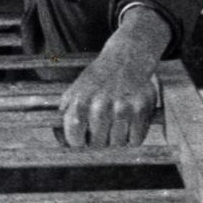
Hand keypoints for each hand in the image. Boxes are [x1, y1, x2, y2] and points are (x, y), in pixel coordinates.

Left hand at [58, 7, 166, 146]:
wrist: (127, 58)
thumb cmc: (98, 79)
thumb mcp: (75, 91)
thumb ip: (65, 116)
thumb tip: (62, 142)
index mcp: (80, 103)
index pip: (75, 141)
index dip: (79, 142)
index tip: (83, 137)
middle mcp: (100, 107)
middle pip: (97, 144)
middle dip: (99, 138)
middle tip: (103, 124)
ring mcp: (122, 109)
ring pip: (117, 144)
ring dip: (117, 138)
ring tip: (117, 121)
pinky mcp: (141, 110)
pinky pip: (135, 140)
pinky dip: (133, 136)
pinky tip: (130, 122)